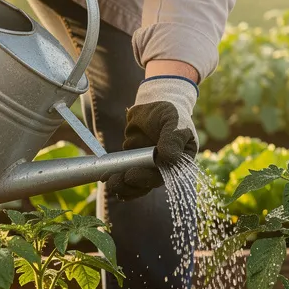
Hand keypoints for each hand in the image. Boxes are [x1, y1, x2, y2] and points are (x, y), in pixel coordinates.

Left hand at [106, 77, 198, 200]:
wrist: (156, 103)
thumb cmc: (171, 112)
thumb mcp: (174, 122)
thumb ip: (172, 139)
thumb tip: (169, 158)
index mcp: (181, 161)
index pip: (165, 176)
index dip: (147, 179)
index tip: (131, 176)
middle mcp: (167, 167)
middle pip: (149, 182)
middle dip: (131, 185)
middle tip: (115, 183)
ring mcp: (151, 166)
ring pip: (137, 182)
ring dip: (123, 185)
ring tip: (110, 184)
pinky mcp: (137, 162)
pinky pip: (128, 174)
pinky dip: (118, 179)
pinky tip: (108, 181)